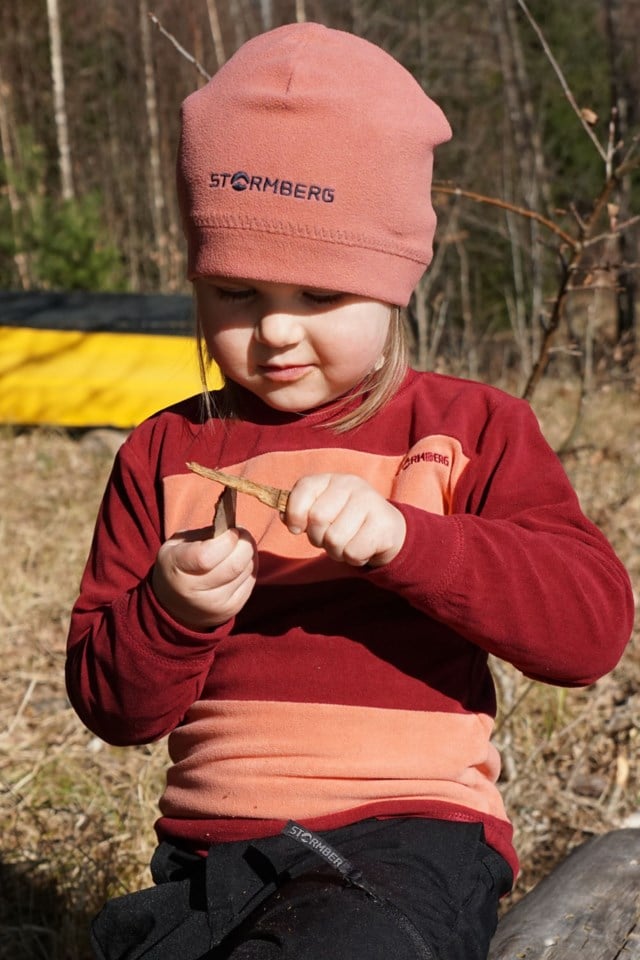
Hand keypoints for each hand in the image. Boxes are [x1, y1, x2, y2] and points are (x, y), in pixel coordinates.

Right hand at [152, 527, 257, 628]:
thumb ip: (203, 534)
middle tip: (241, 534)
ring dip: (249, 554)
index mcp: (176, 569)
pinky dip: (250, 567)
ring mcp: (215, 604)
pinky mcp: (231, 610)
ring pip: (246, 571)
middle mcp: (195, 592)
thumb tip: (234, 527)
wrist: (175, 605)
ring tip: (239, 547)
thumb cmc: (178, 565)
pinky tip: (240, 562)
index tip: (231, 530)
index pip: (206, 556)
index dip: (226, 540)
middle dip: (244, 543)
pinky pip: (250, 581)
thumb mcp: (177, 544)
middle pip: (233, 565)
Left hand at [284, 474, 405, 566]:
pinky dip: (353, 558)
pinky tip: (362, 548)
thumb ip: (300, 511)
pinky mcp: (383, 525)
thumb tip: (285, 517)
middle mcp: (351, 485)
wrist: (388, 530)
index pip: (303, 488)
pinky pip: (352, 552)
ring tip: (347, 544)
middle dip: (318, 538)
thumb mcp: (323, 511)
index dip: (294, 513)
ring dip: (336, 551)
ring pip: (334, 539)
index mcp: (332, 479)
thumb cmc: (347, 521)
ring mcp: (370, 503)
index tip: (297, 528)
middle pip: (317, 518)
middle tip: (330, 538)